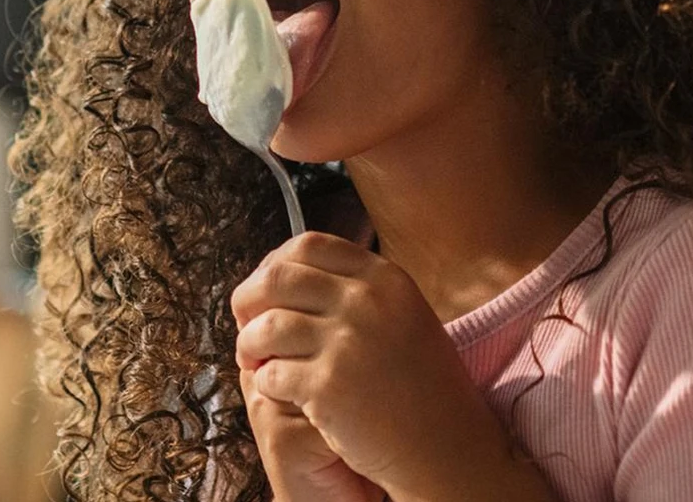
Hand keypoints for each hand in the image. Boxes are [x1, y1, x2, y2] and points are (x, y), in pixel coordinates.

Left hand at [231, 232, 512, 501]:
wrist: (447, 447)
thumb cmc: (421, 387)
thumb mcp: (403, 316)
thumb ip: (356, 291)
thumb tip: (286, 276)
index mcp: (384, 278)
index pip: (308, 245)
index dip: (274, 263)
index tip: (265, 287)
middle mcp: (366, 302)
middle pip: (277, 278)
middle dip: (249, 298)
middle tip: (244, 321)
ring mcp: (348, 343)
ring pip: (266, 326)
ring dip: (250, 343)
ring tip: (254, 359)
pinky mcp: (329, 387)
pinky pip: (271, 374)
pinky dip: (266, 382)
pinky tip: (278, 391)